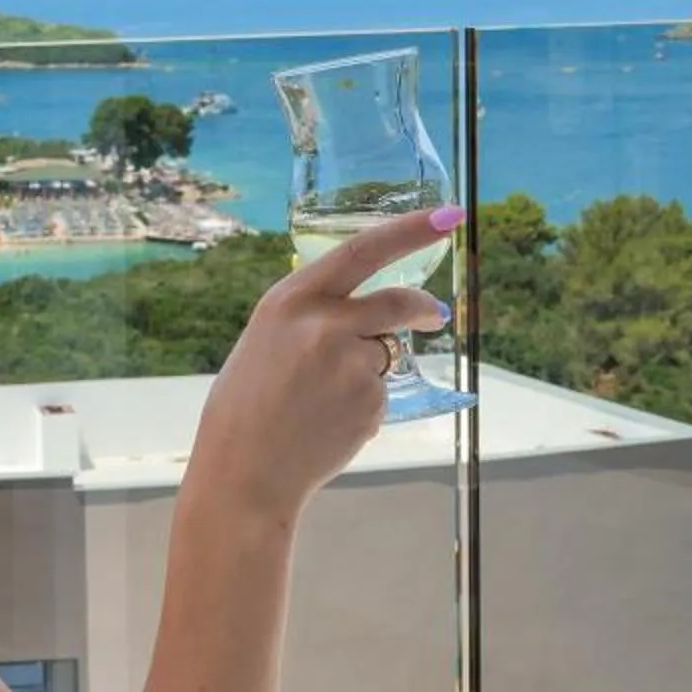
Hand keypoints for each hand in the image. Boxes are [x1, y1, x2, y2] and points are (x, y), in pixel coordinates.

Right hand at [189, 207, 460, 522]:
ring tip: (320, 404)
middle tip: (436, 314)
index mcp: (290, 300)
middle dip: (423, 307)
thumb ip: (310, 316)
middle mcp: (325, 323)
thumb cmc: (245, 409)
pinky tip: (327, 424)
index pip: (361, 249)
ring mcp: (352, 363)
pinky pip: (379, 394)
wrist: (244, 475)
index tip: (447, 216)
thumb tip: (360, 309)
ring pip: (383, 354)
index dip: (409, 230)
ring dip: (368, 372)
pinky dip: (363, 406)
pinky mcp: (370, 402)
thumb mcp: (265, 340)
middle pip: (397, 301)